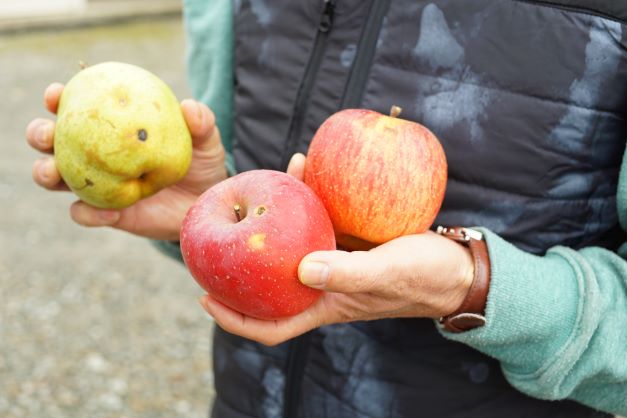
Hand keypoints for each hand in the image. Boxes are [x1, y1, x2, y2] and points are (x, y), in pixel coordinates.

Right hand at [26, 83, 227, 239]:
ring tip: (53, 173)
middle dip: (40, 134)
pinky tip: (108, 214)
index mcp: (112, 128)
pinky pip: (84, 214)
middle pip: (52, 140)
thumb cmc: (201, 163)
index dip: (59, 98)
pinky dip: (89, 213)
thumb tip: (189, 107)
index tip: (57, 93)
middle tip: (48, 134)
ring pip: (54, 177)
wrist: (206, 204)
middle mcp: (97, 154)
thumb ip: (201, 122)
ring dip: (45, 172)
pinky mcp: (106, 214)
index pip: (78, 107)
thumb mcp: (206, 141)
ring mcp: (97, 185)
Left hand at [198, 154, 474, 345]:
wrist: (457, 267)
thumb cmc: (425, 277)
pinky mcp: (349, 241)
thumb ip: (347, 273)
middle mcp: (323, 286)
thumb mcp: (387, 273)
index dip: (235, 318)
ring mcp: (334, 263)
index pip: (271, 325)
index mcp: (326, 304)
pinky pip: (317, 223)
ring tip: (260, 185)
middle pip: (271, 283)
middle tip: (219, 232)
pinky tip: (304, 172)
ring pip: (292, 246)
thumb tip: (300, 270)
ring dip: (273, 221)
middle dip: (244, 263)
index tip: (205, 297)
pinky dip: (306, 201)